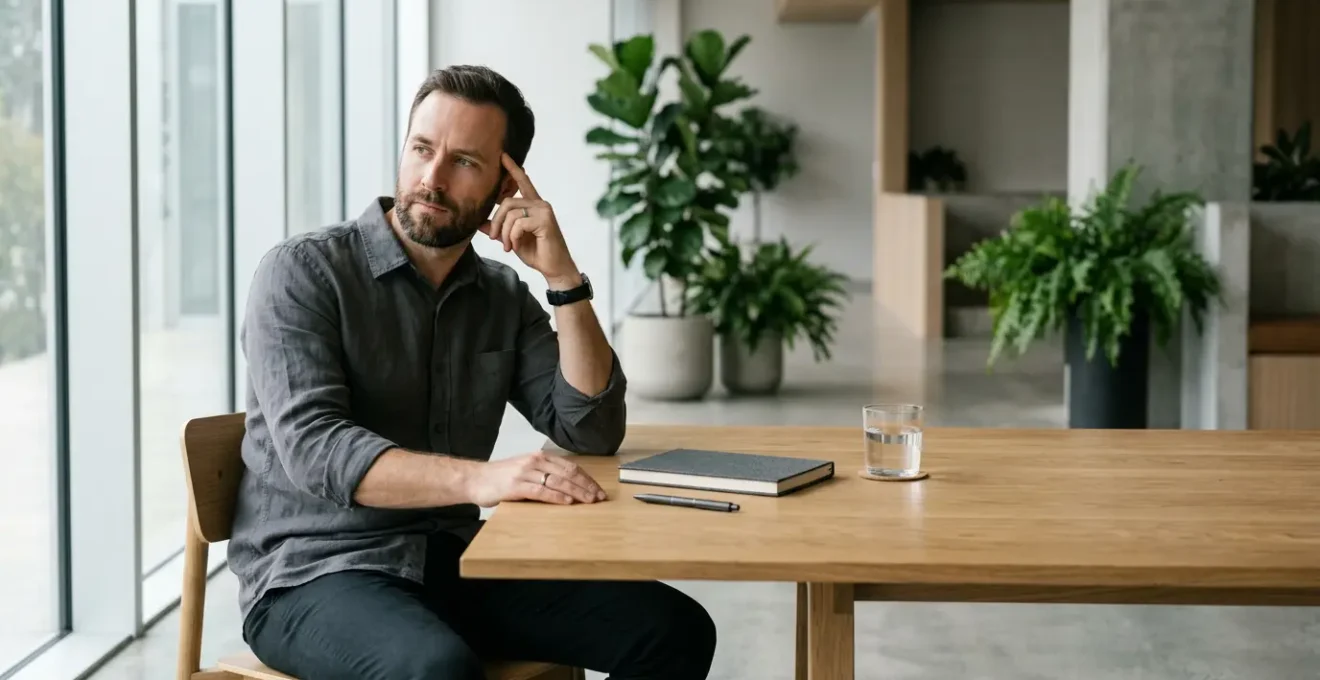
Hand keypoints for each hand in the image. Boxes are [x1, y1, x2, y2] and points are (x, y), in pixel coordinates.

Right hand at [464, 451, 607, 507]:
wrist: (475, 478)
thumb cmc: (501, 477)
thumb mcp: (526, 470)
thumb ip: (544, 474)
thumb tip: (569, 487)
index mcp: (540, 457)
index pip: (570, 467)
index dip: (586, 478)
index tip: (598, 489)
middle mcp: (535, 462)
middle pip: (568, 473)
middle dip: (586, 486)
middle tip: (600, 497)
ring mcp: (525, 473)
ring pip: (558, 482)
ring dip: (576, 492)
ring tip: (589, 501)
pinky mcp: (516, 486)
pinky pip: (541, 491)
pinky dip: (556, 496)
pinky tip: (567, 502)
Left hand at [482, 154, 579, 286]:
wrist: (554, 268)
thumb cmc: (536, 253)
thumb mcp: (512, 239)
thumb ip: (498, 228)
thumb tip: (479, 222)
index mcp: (533, 206)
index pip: (522, 183)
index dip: (512, 169)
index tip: (502, 156)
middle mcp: (540, 204)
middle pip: (507, 202)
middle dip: (496, 222)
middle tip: (494, 238)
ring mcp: (544, 211)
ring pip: (511, 213)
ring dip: (504, 233)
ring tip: (507, 246)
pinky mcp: (545, 220)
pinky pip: (518, 224)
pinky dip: (512, 237)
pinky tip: (515, 246)